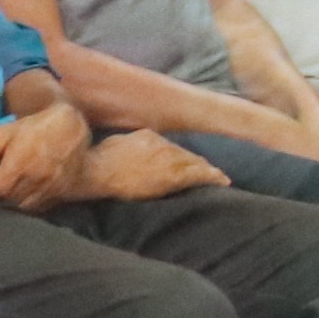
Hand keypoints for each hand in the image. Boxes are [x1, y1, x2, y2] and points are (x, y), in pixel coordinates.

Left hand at [0, 99, 92, 212]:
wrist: (76, 129)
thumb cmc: (39, 126)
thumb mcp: (9, 130)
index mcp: (19, 165)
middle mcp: (34, 181)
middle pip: (7, 200)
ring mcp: (50, 189)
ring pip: (23, 206)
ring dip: (9, 204)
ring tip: (1, 199)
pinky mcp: (62, 193)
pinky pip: (40, 207)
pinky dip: (27, 205)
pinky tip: (21, 198)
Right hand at [69, 130, 229, 204]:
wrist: (94, 171)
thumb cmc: (99, 161)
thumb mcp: (119, 146)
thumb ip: (135, 146)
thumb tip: (139, 151)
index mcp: (149, 136)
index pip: (173, 147)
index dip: (183, 156)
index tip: (190, 161)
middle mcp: (162, 145)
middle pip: (186, 154)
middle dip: (198, 163)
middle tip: (211, 171)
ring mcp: (168, 159)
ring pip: (194, 163)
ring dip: (206, 170)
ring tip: (218, 178)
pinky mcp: (171, 176)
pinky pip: (197, 175)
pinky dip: (211, 177)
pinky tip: (223, 181)